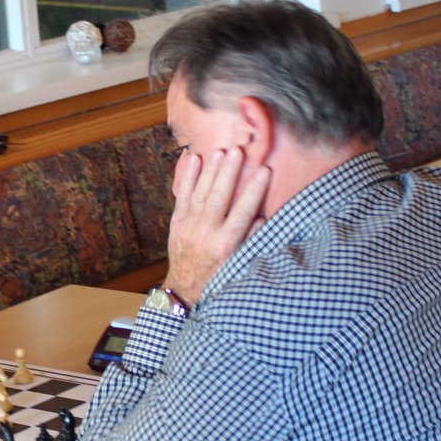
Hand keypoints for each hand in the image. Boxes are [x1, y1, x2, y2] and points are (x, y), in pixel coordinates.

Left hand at [165, 147, 268, 301]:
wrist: (185, 289)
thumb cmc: (218, 275)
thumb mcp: (239, 263)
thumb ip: (251, 238)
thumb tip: (262, 214)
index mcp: (225, 245)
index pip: (243, 212)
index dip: (254, 190)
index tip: (264, 170)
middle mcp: (206, 234)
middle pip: (219, 197)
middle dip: (229, 173)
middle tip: (238, 150)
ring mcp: (189, 227)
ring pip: (200, 194)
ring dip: (211, 170)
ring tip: (221, 151)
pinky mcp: (176, 223)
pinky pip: (182, 197)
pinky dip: (188, 178)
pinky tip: (194, 159)